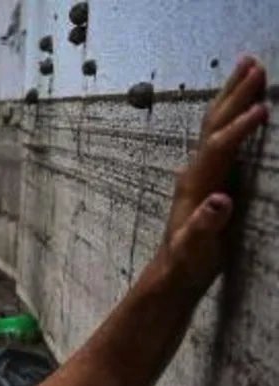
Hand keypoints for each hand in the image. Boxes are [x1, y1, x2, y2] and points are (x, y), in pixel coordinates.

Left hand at [161, 56, 268, 287]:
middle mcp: (195, 170)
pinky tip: (242, 105)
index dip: (240, 128)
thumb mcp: (194, 248)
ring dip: (233, 96)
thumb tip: (218, 201)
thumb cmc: (186, 261)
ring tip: (248, 68)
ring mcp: (202, 171)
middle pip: (215, 124)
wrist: (173, 271)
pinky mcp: (211, 176)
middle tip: (254, 63)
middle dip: (235, 94)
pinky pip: (224, 136)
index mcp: (195, 183)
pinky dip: (235, 115)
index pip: (219, 147)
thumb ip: (205, 226)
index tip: (263, 109)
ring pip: (217, 124)